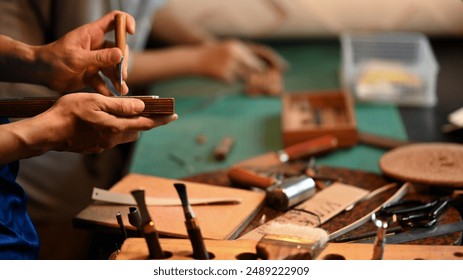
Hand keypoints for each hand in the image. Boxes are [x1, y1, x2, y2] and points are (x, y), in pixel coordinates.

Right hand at [25, 93, 176, 154]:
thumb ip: (120, 106)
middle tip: (152, 112)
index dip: (161, 119)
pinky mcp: (93, 148)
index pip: (146, 123)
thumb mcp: (96, 102)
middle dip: (146, 122)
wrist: (47, 132)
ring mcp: (103, 145)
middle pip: (137, 131)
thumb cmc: (69, 113)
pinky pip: (111, 138)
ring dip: (130, 126)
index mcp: (116, 127)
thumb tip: (142, 107)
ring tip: (127, 113)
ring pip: (124, 135)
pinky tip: (106, 120)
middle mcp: (113, 139)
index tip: (174, 116)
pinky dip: (115, 129)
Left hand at [38, 11, 135, 95]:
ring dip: (119, 79)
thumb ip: (99, 57)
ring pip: (114, 68)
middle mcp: (97, 46)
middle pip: (119, 50)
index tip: (131, 33)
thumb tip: (121, 54)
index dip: (126, 23)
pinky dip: (108, 88)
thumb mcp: (77, 57)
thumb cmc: (53, 59)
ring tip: (121, 90)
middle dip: (123, 63)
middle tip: (122, 76)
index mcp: (93, 34)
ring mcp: (95, 61)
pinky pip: (104, 81)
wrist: (39, 74)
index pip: (115, 20)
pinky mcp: (92, 75)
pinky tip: (110, 95)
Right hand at [195, 39, 287, 82]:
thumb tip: (263, 69)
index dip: (274, 61)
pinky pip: (233, 81)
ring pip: (245, 76)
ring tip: (232, 74)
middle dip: (261, 75)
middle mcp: (235, 54)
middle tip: (267, 82)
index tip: (284, 69)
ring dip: (243, 78)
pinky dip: (230, 80)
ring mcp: (230, 65)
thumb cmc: (214, 56)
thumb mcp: (230, 50)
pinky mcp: (224, 75)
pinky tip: (220, 75)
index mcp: (238, 46)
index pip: (261, 54)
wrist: (194, 60)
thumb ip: (244, 57)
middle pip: (256, 68)